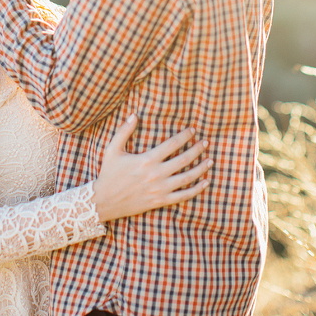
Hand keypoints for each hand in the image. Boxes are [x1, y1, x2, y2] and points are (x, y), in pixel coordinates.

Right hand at [91, 115, 209, 221]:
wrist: (105, 200)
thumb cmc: (109, 173)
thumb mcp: (112, 150)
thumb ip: (124, 131)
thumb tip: (134, 115)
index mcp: (146, 160)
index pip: (172, 144)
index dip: (184, 136)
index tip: (193, 130)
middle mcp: (156, 174)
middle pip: (184, 159)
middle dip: (197, 149)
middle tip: (206, 142)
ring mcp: (160, 189)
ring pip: (187, 177)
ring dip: (201, 168)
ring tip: (210, 160)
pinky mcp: (161, 201)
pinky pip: (184, 195)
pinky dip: (197, 189)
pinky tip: (205, 182)